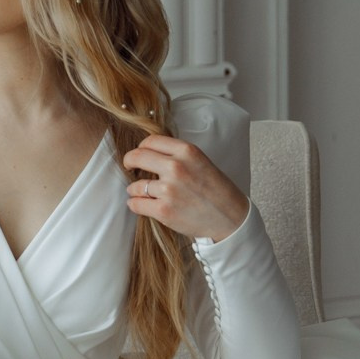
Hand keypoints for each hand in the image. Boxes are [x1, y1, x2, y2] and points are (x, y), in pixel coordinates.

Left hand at [120, 135, 250, 242]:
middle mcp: (176, 167)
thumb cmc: (216, 190)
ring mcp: (169, 190)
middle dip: (129, 162)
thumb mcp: (200, 161)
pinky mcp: (164, 210)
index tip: (138, 155)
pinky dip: (135, 204)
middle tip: (130, 168)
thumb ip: (176, 155)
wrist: (230, 217)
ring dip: (135, 189)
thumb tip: (148, 154)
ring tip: (141, 192)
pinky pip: (136, 204)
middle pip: (137, 157)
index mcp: (187, 151)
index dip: (140, 148)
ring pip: (135, 185)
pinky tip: (141, 204)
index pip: (150, 141)